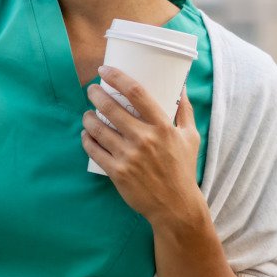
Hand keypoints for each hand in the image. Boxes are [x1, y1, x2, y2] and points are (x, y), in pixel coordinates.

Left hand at [82, 66, 202, 225]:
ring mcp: (129, 156)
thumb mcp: (190, 137)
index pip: (137, 93)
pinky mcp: (118, 173)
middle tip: (92, 90)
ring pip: (98, 129)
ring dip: (88, 117)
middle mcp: (145, 139)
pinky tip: (85, 134)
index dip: (117, 77)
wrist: (176, 205)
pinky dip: (86, 140)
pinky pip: (95, 151)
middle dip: (95, 95)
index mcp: (163, 127)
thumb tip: (181, 87)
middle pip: (111, 108)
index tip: (104, 71)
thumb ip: (185, 111)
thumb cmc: (183, 169)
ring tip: (87, 113)